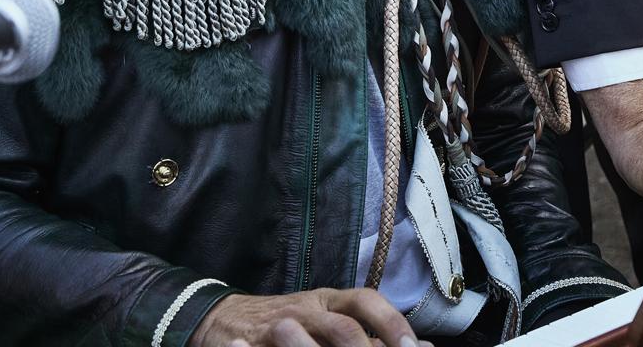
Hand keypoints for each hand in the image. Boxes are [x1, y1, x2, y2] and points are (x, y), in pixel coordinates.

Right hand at [187, 289, 425, 346]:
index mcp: (330, 300)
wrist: (224, 320)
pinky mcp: (254, 343)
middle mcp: (309, 308)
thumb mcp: (328, 321)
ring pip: (310, 344)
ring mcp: (281, 326)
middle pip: (344, 326)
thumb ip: (368, 335)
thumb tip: (419, 346)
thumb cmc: (288, 323)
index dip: (391, 323)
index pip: (367, 301)